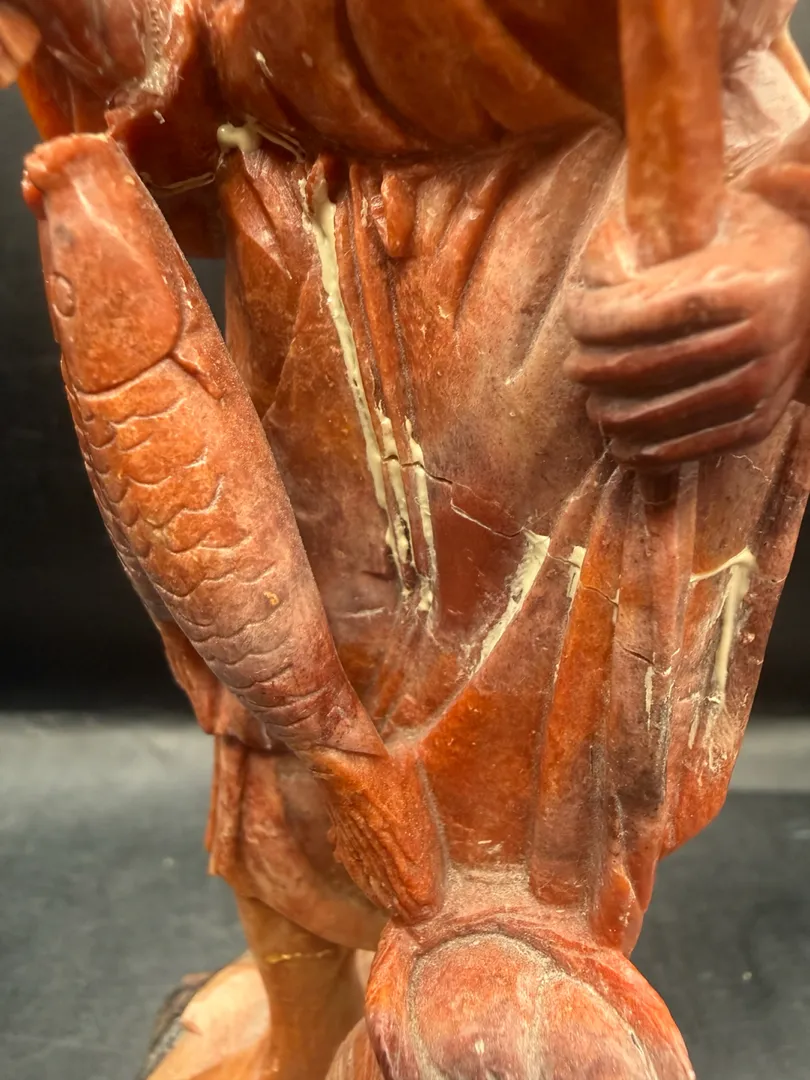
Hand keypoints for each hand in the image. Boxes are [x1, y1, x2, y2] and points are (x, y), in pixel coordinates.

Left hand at [564, 190, 809, 467]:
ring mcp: (763, 387)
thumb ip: (659, 227)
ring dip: (611, 414)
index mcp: (748, 288)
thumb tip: (593, 272)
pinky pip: (689, 449)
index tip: (574, 316)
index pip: (651, 311)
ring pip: (661, 414)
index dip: (600, 318)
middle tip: (574, 366)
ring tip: (591, 402)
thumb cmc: (748, 253)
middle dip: (596, 369)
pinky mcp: (758, 423)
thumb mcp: (715, 221)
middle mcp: (764, 340)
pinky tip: (617, 442)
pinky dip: (644, 452)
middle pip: (648, 366)